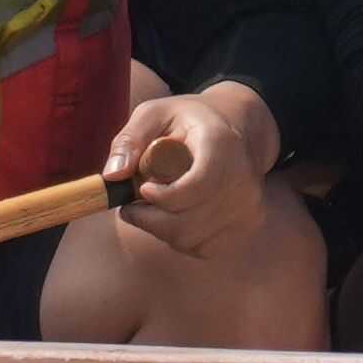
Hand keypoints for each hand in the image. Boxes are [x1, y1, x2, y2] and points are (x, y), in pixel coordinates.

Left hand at [106, 82, 279, 257]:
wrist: (235, 129)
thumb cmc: (186, 121)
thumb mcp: (153, 114)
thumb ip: (129, 140)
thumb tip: (112, 176)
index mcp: (222, 145)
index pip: (197, 186)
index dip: (163, 197)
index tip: (142, 189)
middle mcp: (244, 179)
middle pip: (187, 221)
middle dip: (148, 218)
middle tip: (131, 204)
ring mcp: (249, 207)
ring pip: (190, 239)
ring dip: (159, 228)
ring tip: (151, 206)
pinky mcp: (247, 226)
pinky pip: (201, 248)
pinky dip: (179, 237)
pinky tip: (175, 215)